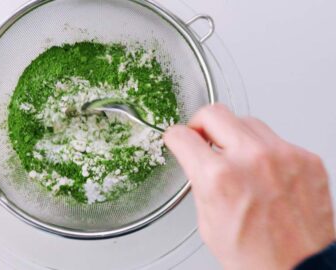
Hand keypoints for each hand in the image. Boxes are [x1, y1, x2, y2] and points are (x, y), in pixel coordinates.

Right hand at [163, 104, 333, 269]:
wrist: (299, 269)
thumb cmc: (256, 256)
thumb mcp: (208, 222)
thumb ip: (200, 182)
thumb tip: (196, 158)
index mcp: (219, 178)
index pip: (183, 135)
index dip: (175, 137)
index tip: (177, 137)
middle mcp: (251, 159)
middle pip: (214, 113)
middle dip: (200, 124)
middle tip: (202, 138)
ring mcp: (282, 155)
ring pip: (246, 120)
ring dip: (234, 135)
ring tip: (236, 157)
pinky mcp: (305, 158)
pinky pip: (276, 139)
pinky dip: (264, 150)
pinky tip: (264, 171)